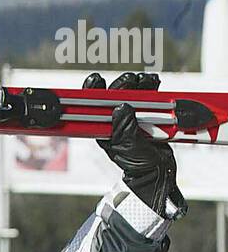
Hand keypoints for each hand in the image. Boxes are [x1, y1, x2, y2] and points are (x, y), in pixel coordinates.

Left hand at [83, 72, 186, 219]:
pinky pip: (147, 95)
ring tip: (145, 82)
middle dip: (121, 84)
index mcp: (105, 129)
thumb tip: (121, 108)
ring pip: (130, 91)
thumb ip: (124, 129)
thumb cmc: (139, 165)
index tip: (95, 80)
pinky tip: (152, 82)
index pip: (93, 107)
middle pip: (113, 94)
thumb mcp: (128, 148)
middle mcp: (116, 121)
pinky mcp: (147, 112)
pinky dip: (150, 86)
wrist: (158, 171)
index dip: (92, 91)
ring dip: (137, 83)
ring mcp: (132, 115)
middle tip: (130, 82)